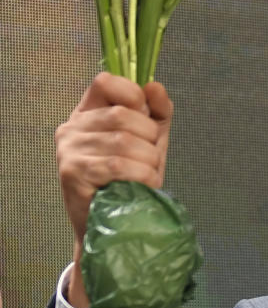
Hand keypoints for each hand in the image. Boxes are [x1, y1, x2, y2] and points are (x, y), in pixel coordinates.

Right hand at [55, 73, 172, 307]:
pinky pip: (119, 165)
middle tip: (150, 158)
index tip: (146, 117)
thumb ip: (157, 112)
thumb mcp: (149, 140)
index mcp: (87, 113)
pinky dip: (142, 175)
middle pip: (123, 114)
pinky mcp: (73, 175)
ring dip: (149, 161)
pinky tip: (144, 185)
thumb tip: (155, 86)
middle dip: (150, 138)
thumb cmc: (132, 179)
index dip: (133, 94)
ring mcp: (69, 151)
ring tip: (147, 175)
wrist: (114, 226)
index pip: (105, 81)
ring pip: (125, 141)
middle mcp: (72, 128)